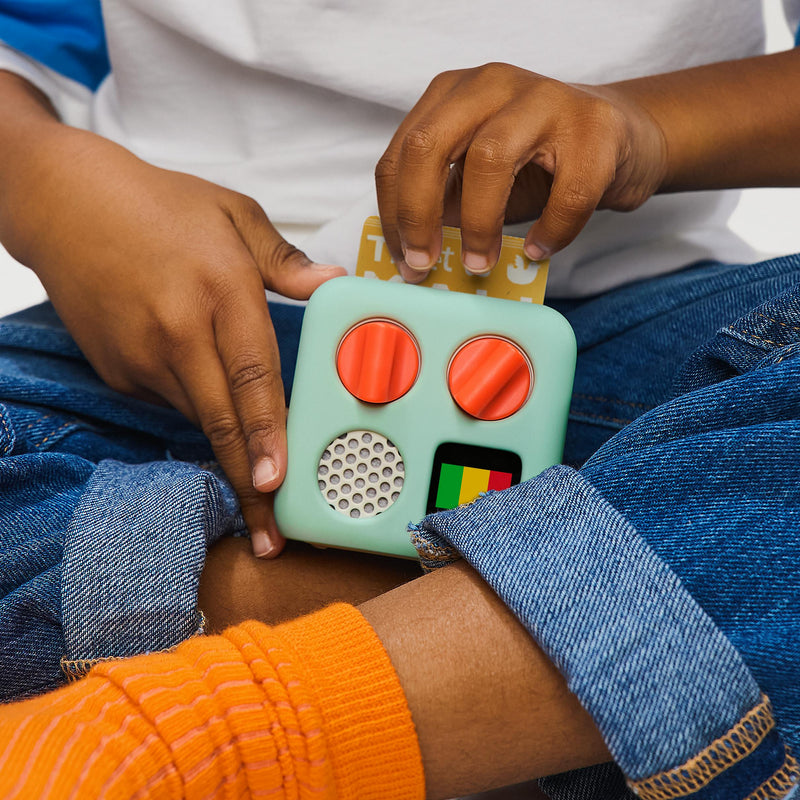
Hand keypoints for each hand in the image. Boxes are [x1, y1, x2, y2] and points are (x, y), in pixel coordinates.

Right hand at [2, 127, 343, 556]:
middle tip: (269, 535)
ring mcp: (144, 356)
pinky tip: (200, 388)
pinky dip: (195, 410)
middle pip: (222, 421)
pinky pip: (170, 403)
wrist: (67, 205)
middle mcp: (181, 330)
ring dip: (227, 453)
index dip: (267, 434)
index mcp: (222, 289)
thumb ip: (286, 260)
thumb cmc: (159, 205)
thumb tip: (333, 283)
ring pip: (198, 419)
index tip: (276, 482)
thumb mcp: (233, 214)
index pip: (253, 376)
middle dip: (247, 483)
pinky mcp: (119, 371)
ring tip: (253, 484)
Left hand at [375, 62, 667, 280]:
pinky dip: (550, 232)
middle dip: (418, 214)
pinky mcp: (594, 127)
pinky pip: (565, 192)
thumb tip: (410, 256)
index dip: (394, 213)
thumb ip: (444, 205)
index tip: (403, 260)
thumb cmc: (540, 163)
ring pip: (490, 158)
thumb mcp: (478, 178)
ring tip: (481, 263)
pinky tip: (539, 249)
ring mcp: (545, 98)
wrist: (619, 137)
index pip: (401, 154)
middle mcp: (491, 85)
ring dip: (478, 224)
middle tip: (426, 264)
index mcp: (452, 96)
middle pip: (429, 146)